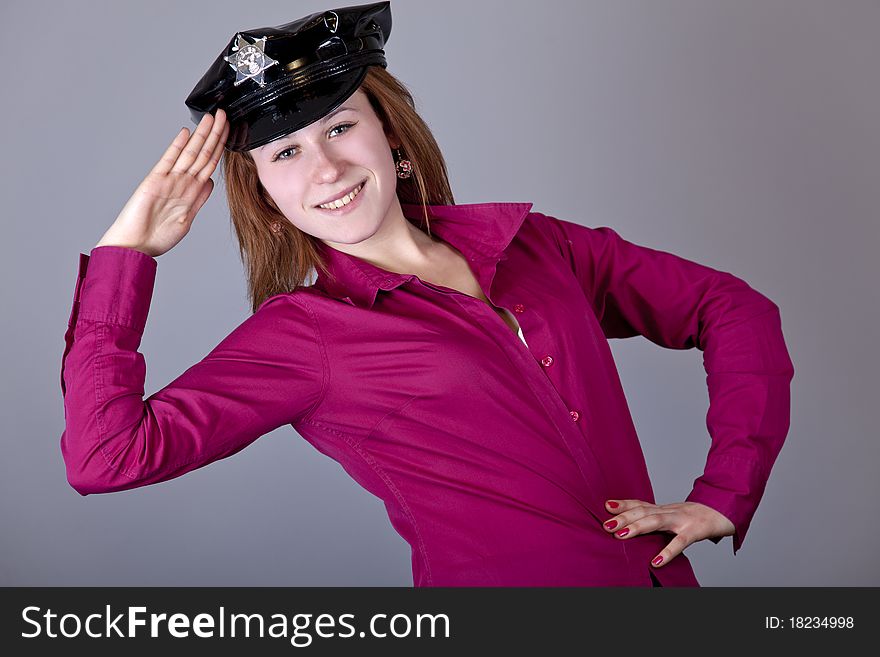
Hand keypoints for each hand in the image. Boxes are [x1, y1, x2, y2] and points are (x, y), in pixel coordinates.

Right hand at [95, 109, 229, 257]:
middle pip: (203, 153)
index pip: (210, 163)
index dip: (220, 147)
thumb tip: (211, 182)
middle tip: (224, 115)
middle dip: (215, 134)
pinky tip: (185, 133)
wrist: (135, 245)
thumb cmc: (156, 236)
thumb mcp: (187, 218)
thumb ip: (199, 199)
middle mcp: (181, 182)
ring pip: (190, 153)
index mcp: (191, 192)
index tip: (229, 132)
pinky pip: (168, 161)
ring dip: (202, 135)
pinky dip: (177, 147)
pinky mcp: (154, 181)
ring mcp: (169, 180)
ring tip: (212, 118)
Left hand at [602, 499, 734, 567]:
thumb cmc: (698, 516)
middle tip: (606, 524)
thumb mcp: (675, 516)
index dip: (624, 504)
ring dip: (637, 527)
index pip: (640, 504)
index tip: (606, 505)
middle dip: (624, 517)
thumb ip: (659, 520)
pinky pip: (680, 542)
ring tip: (621, 535)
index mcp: (665, 508)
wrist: (726, 509)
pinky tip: (656, 562)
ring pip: (656, 521)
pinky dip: (667, 552)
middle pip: (643, 511)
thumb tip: (637, 529)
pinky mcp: (695, 531)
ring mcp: (682, 520)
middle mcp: (670, 511)